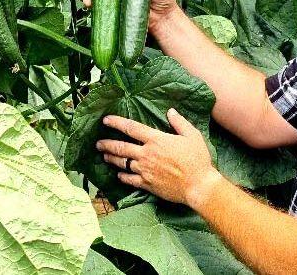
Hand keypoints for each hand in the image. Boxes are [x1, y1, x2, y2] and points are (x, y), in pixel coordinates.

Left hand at [96, 109, 221, 206]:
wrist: (198, 186)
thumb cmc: (197, 159)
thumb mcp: (192, 135)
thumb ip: (179, 122)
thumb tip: (170, 111)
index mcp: (156, 140)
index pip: (131, 128)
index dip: (116, 122)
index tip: (106, 120)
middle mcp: (146, 154)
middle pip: (121, 147)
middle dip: (107, 143)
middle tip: (97, 142)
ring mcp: (145, 170)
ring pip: (122, 163)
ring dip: (111, 159)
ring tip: (104, 155)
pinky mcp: (147, 184)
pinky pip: (129, 180)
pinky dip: (122, 177)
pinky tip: (118, 175)